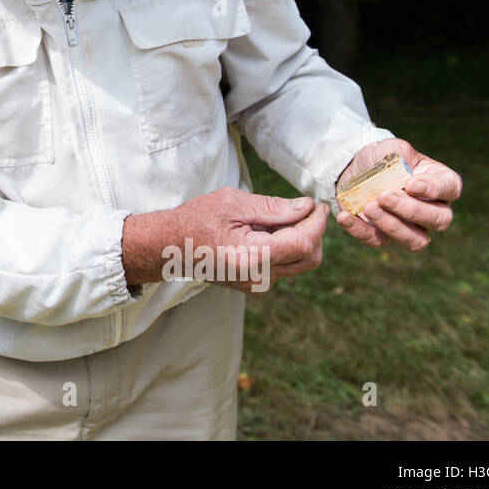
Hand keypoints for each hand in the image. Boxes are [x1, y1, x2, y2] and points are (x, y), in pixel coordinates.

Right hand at [124, 187, 327, 292]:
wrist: (170, 247)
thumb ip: (271, 207)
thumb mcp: (231, 203)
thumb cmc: (195, 220)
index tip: (318, 203)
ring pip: (300, 263)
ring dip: (303, 239)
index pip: (303, 243)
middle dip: (315, 232)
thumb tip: (306, 207)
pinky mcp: (256, 284)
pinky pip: (285, 266)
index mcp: (251, 257)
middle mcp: (258, 277)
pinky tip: (272, 230)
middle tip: (306, 208)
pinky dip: (289, 247)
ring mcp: (257, 284)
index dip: (316, 222)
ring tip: (284, 216)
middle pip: (309, 258)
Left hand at [334, 138, 460, 251]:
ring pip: (415, 240)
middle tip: (385, 196)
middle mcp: (432, 209)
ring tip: (369, 207)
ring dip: (392, 226)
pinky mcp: (384, 236)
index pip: (450, 189)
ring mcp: (410, 227)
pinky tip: (345, 217)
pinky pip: (377, 241)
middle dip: (412, 210)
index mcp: (440, 182)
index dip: (434, 189)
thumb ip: (400, 155)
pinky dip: (360, 231)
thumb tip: (404, 171)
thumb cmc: (380, 157)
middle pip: (439, 220)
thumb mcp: (390, 148)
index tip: (411, 184)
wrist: (354, 169)